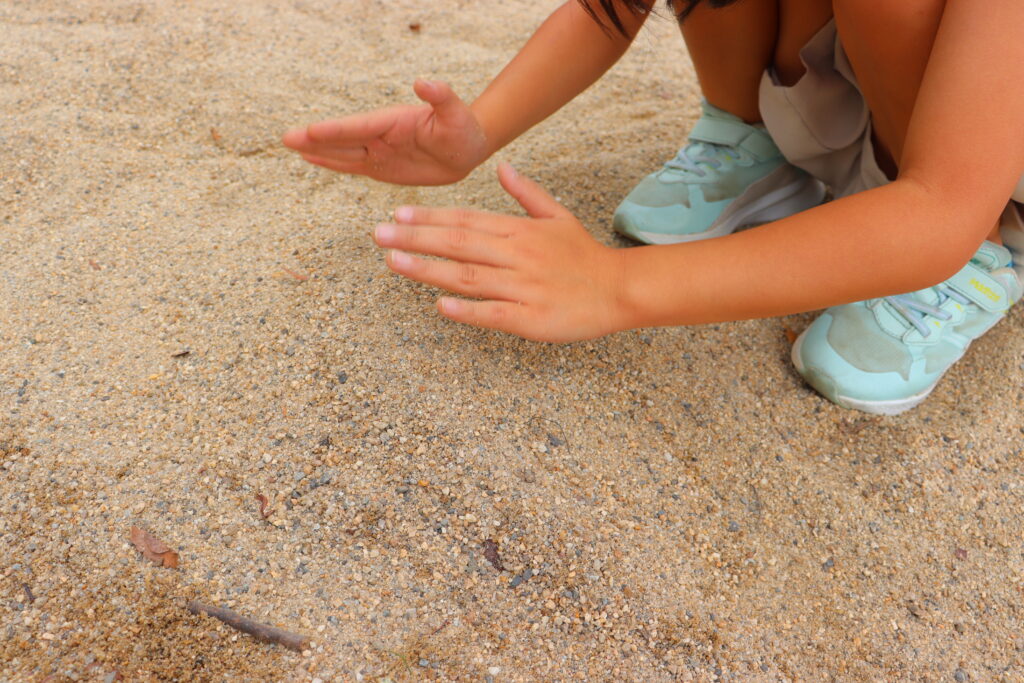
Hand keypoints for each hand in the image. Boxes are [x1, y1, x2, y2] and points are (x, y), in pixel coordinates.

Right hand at [282, 79, 489, 185]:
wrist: (466, 148)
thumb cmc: (463, 129)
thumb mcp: (456, 113)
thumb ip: (441, 96)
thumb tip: (424, 82)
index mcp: (394, 122)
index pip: (361, 127)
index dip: (337, 131)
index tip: (312, 132)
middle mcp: (381, 135)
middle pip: (344, 139)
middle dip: (316, 140)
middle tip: (287, 138)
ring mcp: (378, 151)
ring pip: (343, 152)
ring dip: (318, 151)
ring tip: (291, 145)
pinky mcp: (381, 167)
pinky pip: (352, 165)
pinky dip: (332, 163)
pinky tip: (312, 160)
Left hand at [372, 163, 629, 341]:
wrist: (620, 290)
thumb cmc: (584, 256)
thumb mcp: (558, 216)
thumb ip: (526, 194)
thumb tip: (502, 166)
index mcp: (519, 231)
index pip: (467, 219)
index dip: (430, 216)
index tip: (398, 213)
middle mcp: (517, 255)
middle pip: (459, 243)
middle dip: (416, 237)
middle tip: (378, 234)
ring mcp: (523, 287)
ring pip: (468, 276)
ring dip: (428, 269)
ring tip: (393, 262)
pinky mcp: (531, 318)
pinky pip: (494, 313)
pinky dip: (467, 310)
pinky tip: (440, 306)